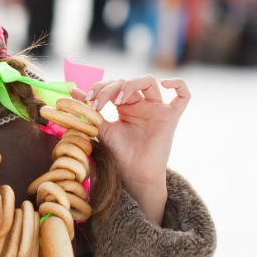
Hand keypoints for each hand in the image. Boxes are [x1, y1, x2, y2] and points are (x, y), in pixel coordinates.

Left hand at [72, 75, 190, 223]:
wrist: (133, 175)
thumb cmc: (118, 154)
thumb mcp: (100, 128)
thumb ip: (89, 110)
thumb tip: (72, 91)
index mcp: (125, 106)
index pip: (113, 85)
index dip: (100, 87)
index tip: (86, 99)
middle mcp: (141, 104)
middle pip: (127, 81)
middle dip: (109, 88)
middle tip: (97, 103)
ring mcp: (157, 109)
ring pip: (148, 82)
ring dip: (130, 84)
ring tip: (118, 99)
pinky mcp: (170, 117)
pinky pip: (184, 96)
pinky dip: (178, 84)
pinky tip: (166, 83)